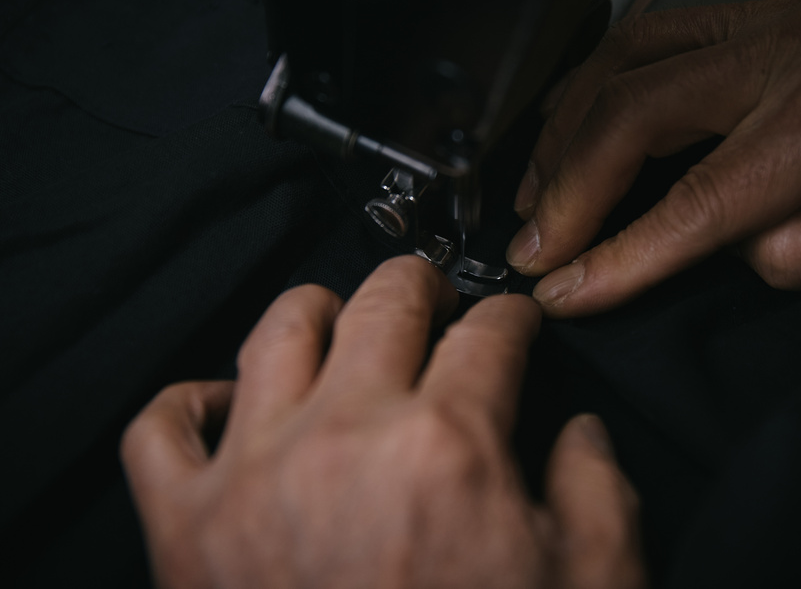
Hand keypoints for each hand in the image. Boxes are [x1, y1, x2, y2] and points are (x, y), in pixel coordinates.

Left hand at [120, 256, 644, 588]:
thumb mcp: (593, 586)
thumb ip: (598, 492)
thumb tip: (580, 435)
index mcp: (448, 448)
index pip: (489, 335)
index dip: (511, 318)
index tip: (511, 324)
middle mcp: (345, 439)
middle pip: (386, 301)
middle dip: (424, 284)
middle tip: (437, 299)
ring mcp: (254, 477)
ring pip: (276, 330)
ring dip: (319, 311)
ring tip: (342, 324)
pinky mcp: (185, 531)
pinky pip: (161, 429)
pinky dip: (189, 403)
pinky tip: (229, 406)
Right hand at [506, 0, 800, 316]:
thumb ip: (800, 254)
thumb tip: (715, 244)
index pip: (697, 202)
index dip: (619, 254)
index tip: (562, 288)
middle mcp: (793, 50)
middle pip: (635, 111)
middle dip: (567, 186)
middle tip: (531, 241)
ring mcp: (777, 21)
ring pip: (628, 57)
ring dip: (568, 125)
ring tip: (536, 186)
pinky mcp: (770, 17)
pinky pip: (656, 35)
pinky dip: (600, 82)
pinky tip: (580, 120)